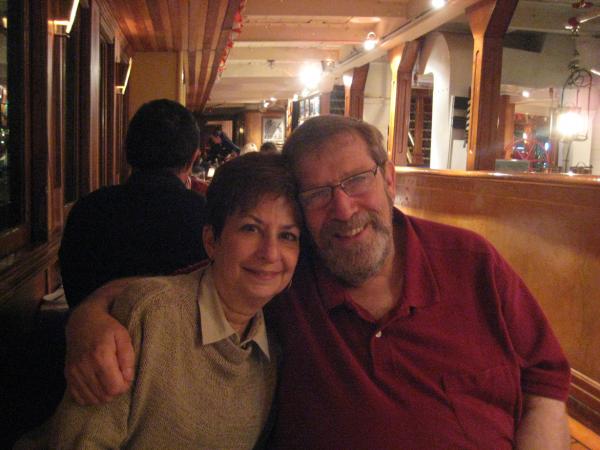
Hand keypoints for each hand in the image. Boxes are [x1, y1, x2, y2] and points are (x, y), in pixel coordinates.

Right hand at [64, 280, 135, 404]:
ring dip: (104, 395)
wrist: (82, 321)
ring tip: (109, 381)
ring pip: (92, 399)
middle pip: (104, 396)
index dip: (124, 386)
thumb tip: (128, 378)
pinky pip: (80, 398)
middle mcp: (84, 367)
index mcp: (100, 356)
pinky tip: (98, 386)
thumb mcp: (123, 336)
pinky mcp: (68, 375)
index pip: (114, 387)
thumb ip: (128, 357)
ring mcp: (74, 372)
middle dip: (115, 391)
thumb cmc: (107, 327)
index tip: (126, 376)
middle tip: (119, 378)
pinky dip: (91, 397)